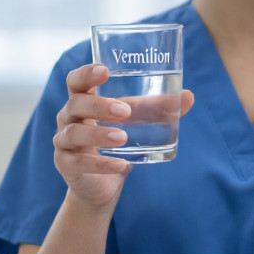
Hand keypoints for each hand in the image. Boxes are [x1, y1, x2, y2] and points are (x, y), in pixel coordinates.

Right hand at [53, 64, 193, 209]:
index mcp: (83, 98)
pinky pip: (79, 163)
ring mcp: (64, 141)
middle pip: (75, 103)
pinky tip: (122, 165)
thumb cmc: (117, 138)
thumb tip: (189, 96)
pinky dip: (101, 164)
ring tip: (123, 137)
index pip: (75, 80)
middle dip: (100, 106)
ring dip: (99, 134)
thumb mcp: (137, 120)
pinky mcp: (66, 166)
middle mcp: (68, 116)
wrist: (102, 182)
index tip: (105, 71)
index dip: (86, 73)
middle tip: (126, 111)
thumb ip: (159, 108)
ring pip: (74, 133)